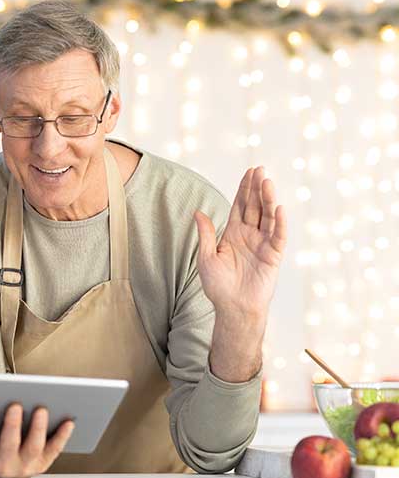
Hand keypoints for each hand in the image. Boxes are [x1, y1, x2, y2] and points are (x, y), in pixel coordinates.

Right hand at [0, 405, 73, 477]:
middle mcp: (5, 466)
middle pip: (10, 445)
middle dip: (13, 425)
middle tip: (15, 404)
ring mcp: (26, 465)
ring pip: (34, 447)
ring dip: (39, 429)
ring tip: (42, 408)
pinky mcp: (43, 463)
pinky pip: (55, 450)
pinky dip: (63, 436)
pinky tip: (69, 419)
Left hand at [195, 166, 286, 380]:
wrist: (232, 308)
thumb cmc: (218, 286)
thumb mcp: (206, 257)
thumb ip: (206, 234)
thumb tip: (198, 212)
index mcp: (233, 233)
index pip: (240, 206)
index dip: (244, 189)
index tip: (249, 172)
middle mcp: (249, 235)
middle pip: (255, 207)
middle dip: (257, 188)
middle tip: (260, 169)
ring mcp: (262, 244)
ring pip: (267, 217)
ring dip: (268, 200)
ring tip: (267, 182)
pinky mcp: (273, 256)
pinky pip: (277, 237)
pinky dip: (280, 223)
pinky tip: (279, 208)